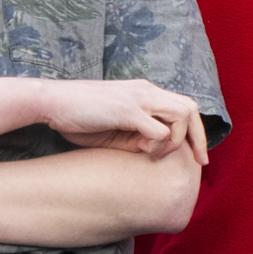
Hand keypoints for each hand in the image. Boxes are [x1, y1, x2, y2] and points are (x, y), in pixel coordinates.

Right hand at [32, 78, 207, 155]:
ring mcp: (138, 98)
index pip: (184, 106)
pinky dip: (159, 144)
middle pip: (191, 108)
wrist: (51, 102)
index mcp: (145, 93)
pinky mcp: (127, 110)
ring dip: (177, 140)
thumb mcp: (114, 128)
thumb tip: (156, 150)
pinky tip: (142, 151)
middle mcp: (146, 91)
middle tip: (201, 162)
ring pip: (182, 115)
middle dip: (199, 138)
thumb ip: (136, 135)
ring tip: (156, 154)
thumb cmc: (78, 116)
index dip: (195, 131)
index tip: (197, 155)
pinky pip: (159, 129)